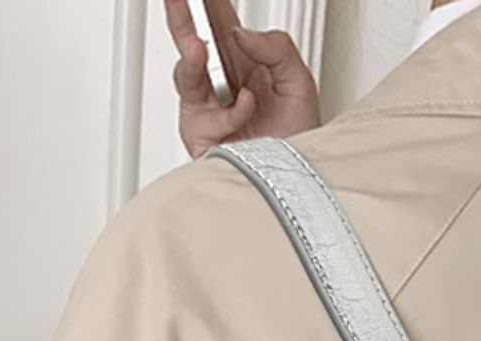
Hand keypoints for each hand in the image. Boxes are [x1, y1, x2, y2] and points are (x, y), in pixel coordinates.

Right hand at [165, 0, 320, 158]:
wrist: (298, 183)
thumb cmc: (301, 141)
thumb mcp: (299, 82)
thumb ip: (276, 48)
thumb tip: (239, 33)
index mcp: (244, 66)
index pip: (220, 23)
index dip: (207, 4)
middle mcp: (221, 87)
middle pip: (191, 44)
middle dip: (180, 18)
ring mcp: (208, 113)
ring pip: (185, 78)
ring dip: (190, 62)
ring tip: (196, 48)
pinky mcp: (201, 139)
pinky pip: (208, 117)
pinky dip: (231, 111)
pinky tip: (247, 107)